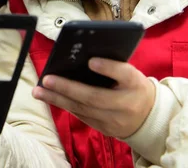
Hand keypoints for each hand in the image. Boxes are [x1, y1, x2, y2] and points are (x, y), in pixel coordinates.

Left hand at [32, 58, 155, 137]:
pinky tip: (50, 98)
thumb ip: (113, 66)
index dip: (108, 68)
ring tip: (39, 91)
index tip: (91, 60)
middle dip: (68, 88)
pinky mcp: (105, 129)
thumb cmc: (134, 87)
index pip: (125, 74)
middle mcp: (126, 104)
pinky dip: (65, 106)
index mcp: (136, 84)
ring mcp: (115, 121)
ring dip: (58, 99)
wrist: (148, 118)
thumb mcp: (131, 73)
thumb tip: (85, 57)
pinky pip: (82, 117)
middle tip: (47, 79)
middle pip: (95, 97)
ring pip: (83, 110)